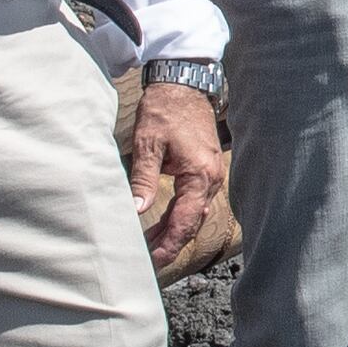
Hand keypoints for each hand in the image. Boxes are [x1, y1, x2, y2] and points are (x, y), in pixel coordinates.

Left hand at [128, 80, 228, 275]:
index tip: (152, 260)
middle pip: (191, 223)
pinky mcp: (205, 170)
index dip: (168, 244)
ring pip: (193, 215)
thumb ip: (143, 179)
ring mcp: (210, 175)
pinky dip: (178, 216)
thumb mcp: (149, 144)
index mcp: (199, 175)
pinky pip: (193, 202)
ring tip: (150, 246)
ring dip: (173, 231)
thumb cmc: (165, 110)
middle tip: (147, 261)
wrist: (183, 85)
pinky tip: (162, 224)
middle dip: (170, 243)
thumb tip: (136, 210)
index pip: (184, 221)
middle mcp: (211, 179)